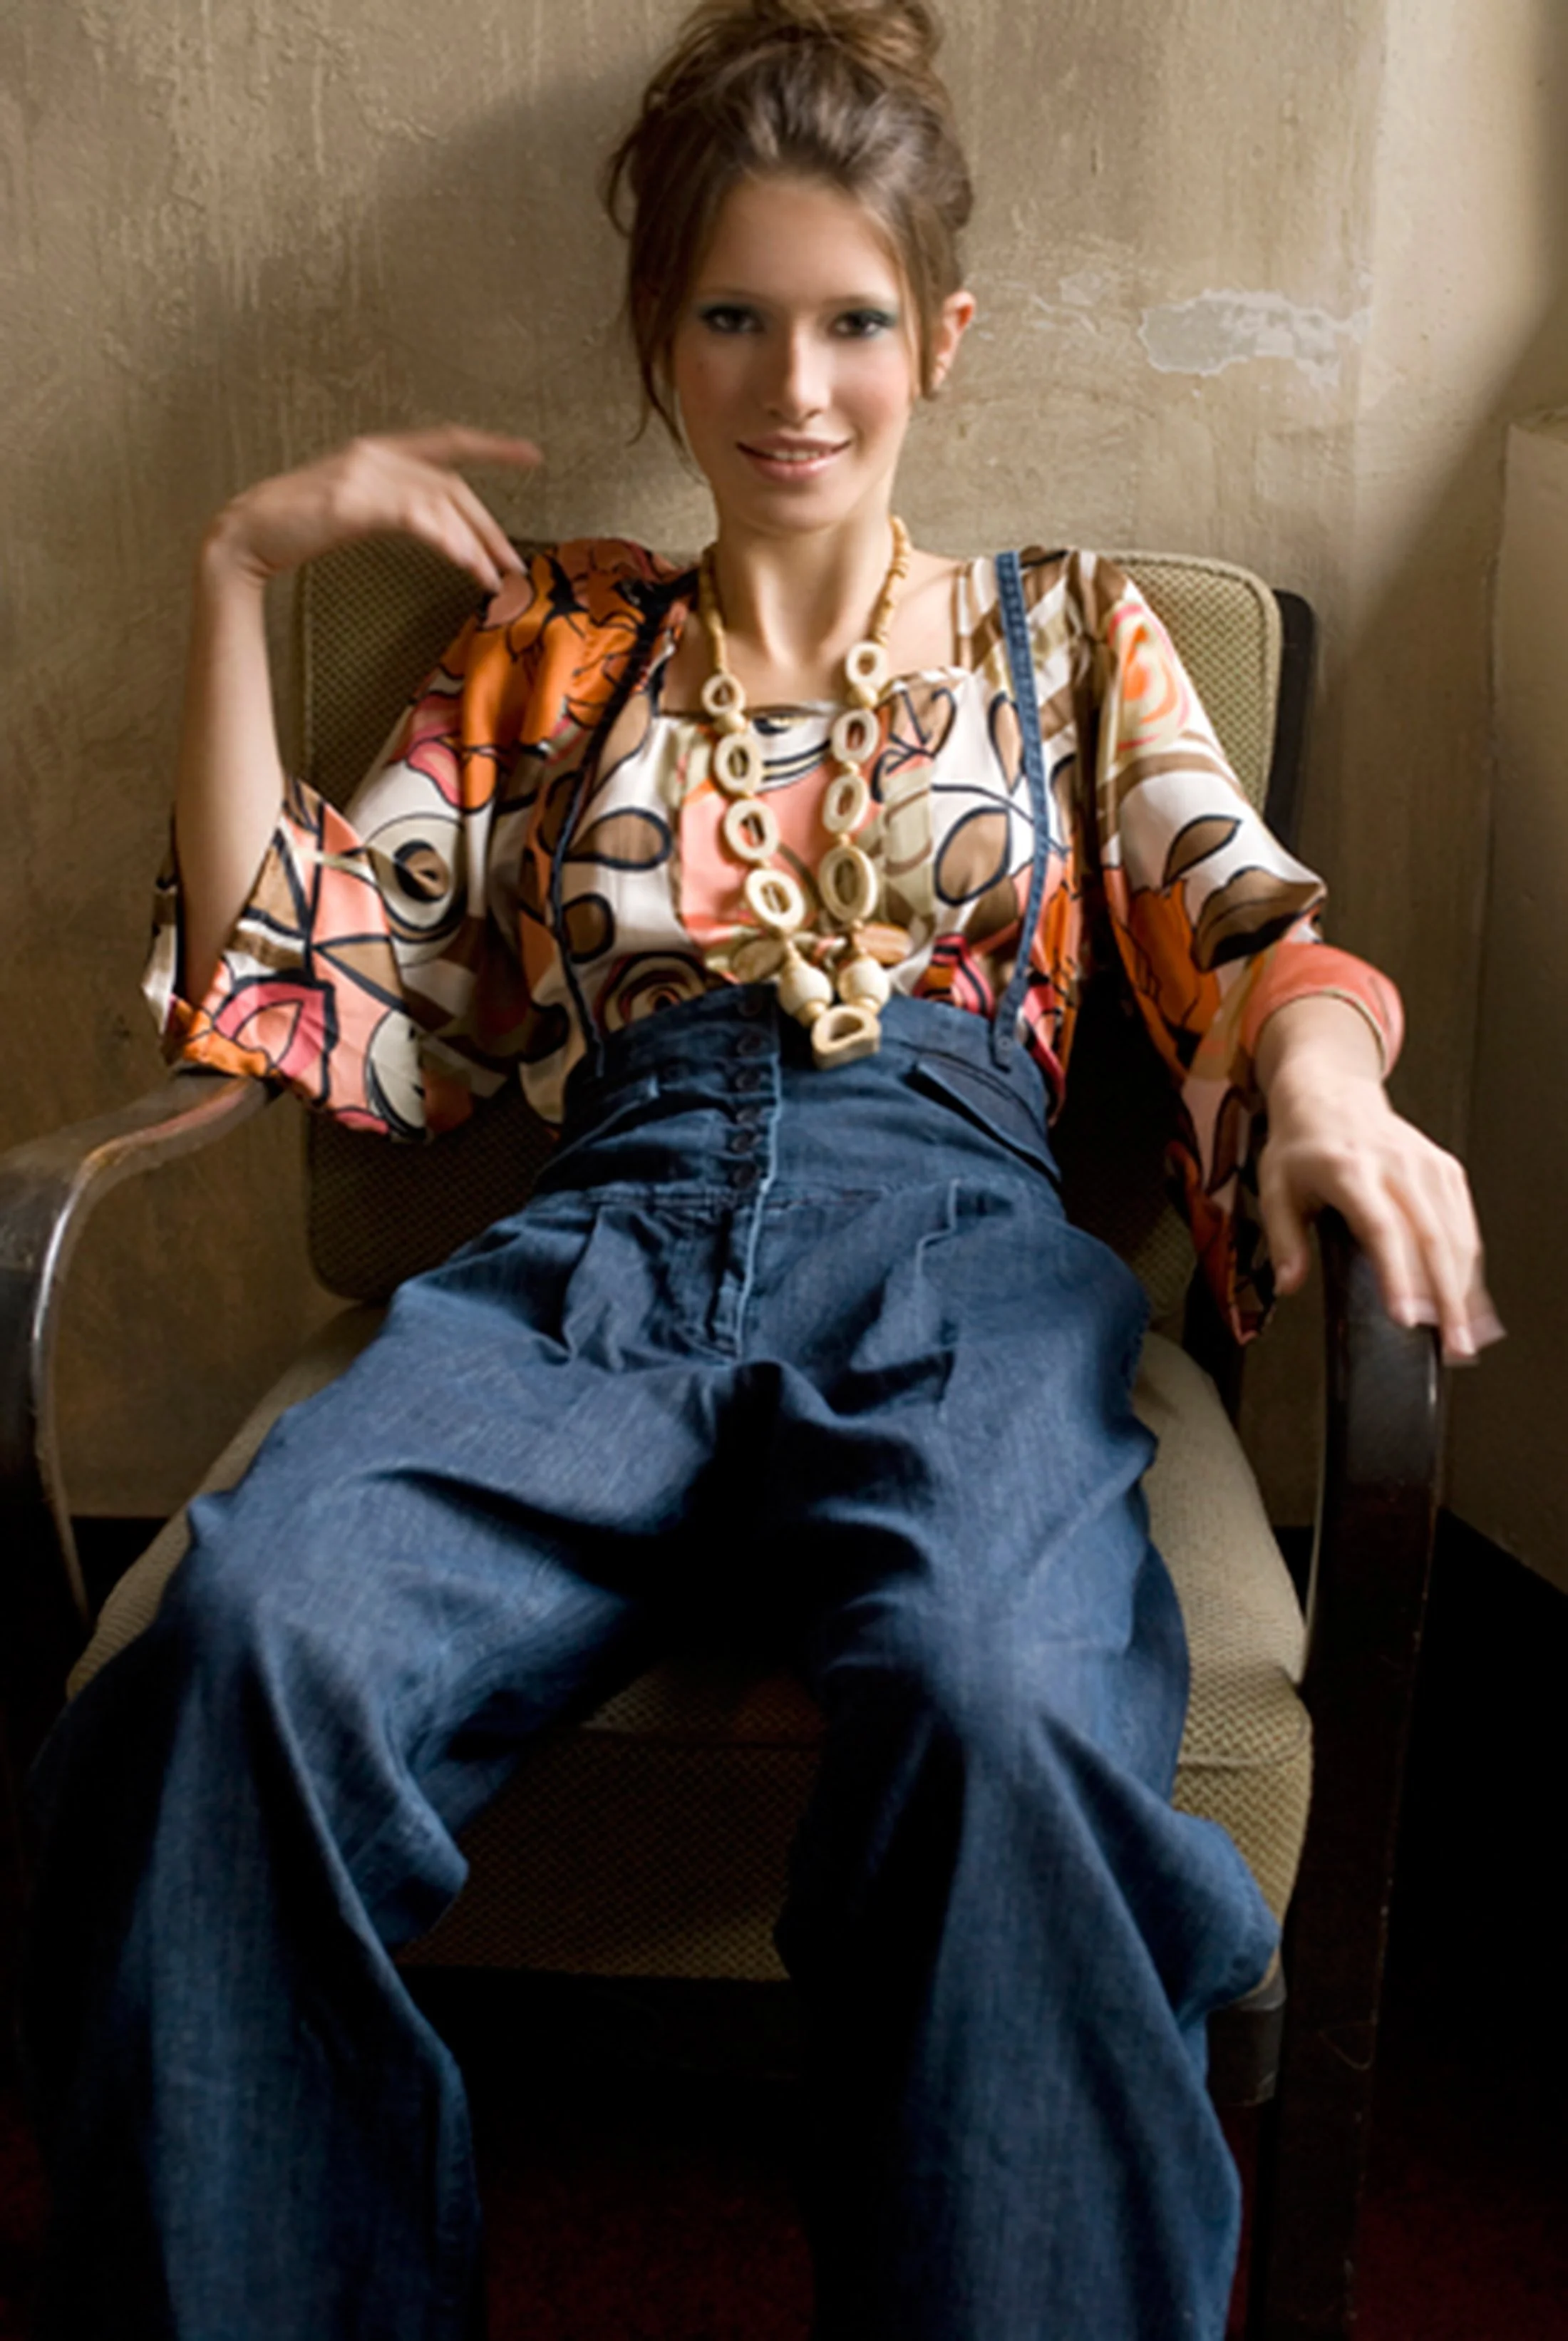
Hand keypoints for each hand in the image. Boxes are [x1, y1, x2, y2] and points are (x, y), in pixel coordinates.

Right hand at [202, 426, 542, 595]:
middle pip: (452, 486)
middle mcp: (376, 454)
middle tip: (513, 562)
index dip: (492, 446)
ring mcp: (363, 474)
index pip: (448, 442)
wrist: (246, 534)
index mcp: (378, 452)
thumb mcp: (354, 509)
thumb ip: (392, 507)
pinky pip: (416, 517)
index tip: (530, 454)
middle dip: (488, 527)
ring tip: (492, 578)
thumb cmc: (297, 528)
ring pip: (439, 504)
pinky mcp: (353, 500)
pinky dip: (446, 540)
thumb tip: (433, 527)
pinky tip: (463, 563)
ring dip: (472, 544)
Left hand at [1255, 999, 1501, 1365]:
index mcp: (1349, 1170)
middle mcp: (1394, 1166)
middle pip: (1431, 1238)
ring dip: (1464, 1288)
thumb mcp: (1274, 1188)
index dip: (1397, 1275)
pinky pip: (1464, 1222)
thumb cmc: (1303, 1143)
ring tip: (1464, 1333)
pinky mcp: (1445, 1170)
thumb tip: (1290, 1283)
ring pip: (1456, 1233)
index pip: (1382, 1229)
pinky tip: (1470, 1297)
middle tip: (1451, 1343)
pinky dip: (1471, 1264)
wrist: (1330, 1094)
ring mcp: (1425, 1166)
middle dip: (1445, 1298)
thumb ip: (1284, 1239)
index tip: (1405, 1316)